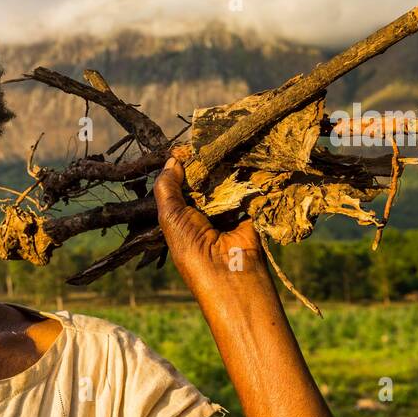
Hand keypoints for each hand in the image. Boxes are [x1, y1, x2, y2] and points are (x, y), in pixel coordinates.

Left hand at [153, 157, 266, 293]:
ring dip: (226, 167)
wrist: (230, 274)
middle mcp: (204, 212)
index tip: (187, 145)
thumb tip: (172, 159)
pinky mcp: (250, 210)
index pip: (182, 184)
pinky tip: (243, 158)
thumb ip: (167, 188)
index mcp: (182, 215)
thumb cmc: (192, 248)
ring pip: (226, 181)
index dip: (183, 166)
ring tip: (226, 145)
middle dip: (206, 164)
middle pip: (205, 180)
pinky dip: (247, 176)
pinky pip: (248, 187)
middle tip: (209, 142)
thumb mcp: (170, 217)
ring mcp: (228, 211)